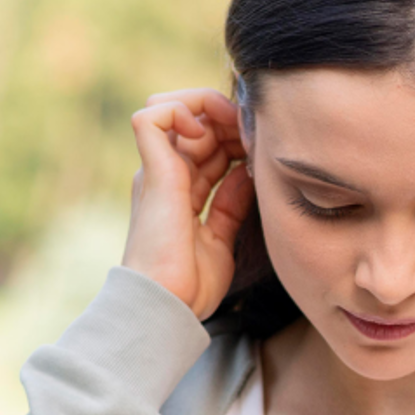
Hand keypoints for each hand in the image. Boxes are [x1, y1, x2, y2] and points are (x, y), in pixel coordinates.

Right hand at [121, 88, 254, 320]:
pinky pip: (153, 116)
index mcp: (178, 191)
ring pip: (175, 110)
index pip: (207, 144)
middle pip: (196, 124)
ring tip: (241, 132)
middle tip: (257, 136)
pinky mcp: (152, 171)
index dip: (235, 137)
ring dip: (214, 111)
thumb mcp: (220, 237)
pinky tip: (210, 131)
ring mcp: (157, 171)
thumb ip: (230, 204)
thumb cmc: (191, 284)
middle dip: (230, 120)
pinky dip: (183, 110)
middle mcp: (165, 176)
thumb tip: (244, 174)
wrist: (169, 304)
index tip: (261, 150)